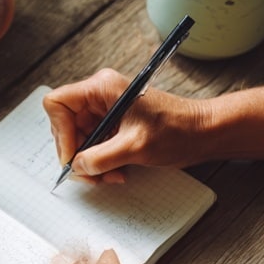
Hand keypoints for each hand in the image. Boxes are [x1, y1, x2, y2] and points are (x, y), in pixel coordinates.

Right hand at [42, 70, 212, 182]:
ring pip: (79, 139)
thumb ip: (99, 158)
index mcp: (102, 88)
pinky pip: (94, 145)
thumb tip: (76, 166)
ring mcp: (106, 110)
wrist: (205, 133)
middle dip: (76, 153)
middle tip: (89, 174)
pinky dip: (100, 162)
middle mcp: (100, 95)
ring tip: (109, 175)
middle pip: (66, 125)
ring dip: (90, 162)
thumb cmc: (178, 130)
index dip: (60, 132)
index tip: (73, 156)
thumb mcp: (135, 147)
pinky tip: (116, 172)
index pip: (58, 104)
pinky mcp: (114, 125)